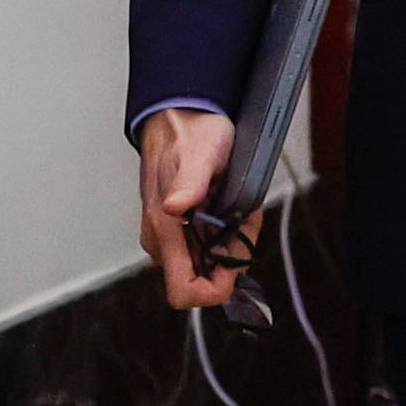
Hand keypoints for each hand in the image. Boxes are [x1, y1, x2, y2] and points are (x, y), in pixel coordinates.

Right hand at [137, 105, 238, 310]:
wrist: (177, 113)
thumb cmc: (189, 131)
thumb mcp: (200, 153)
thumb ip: (189, 183)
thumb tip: (175, 208)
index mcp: (164, 228)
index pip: (185, 292)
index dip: (217, 287)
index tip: (236, 257)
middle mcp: (162, 240)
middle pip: (203, 280)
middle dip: (230, 258)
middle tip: (243, 219)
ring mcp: (169, 235)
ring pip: (207, 264)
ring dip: (229, 244)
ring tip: (237, 206)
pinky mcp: (178, 228)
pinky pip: (205, 247)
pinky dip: (224, 234)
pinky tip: (229, 206)